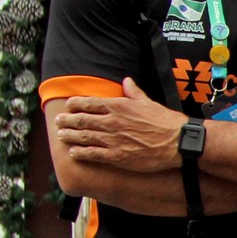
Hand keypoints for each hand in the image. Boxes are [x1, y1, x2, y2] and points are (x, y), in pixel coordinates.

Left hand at [51, 76, 185, 171]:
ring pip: (83, 136)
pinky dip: (80, 152)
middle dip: (67, 120)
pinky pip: (93, 154)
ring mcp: (113, 139)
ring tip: (61, 136)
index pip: (89, 103)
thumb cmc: (166, 122)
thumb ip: (134, 92)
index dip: (75, 104)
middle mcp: (112, 122)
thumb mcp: (149, 102)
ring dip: (69, 135)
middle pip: (81, 120)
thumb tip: (127, 81)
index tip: (68, 106)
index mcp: (119, 106)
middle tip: (59, 121)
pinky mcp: (117, 156)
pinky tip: (74, 152)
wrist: (178, 142)